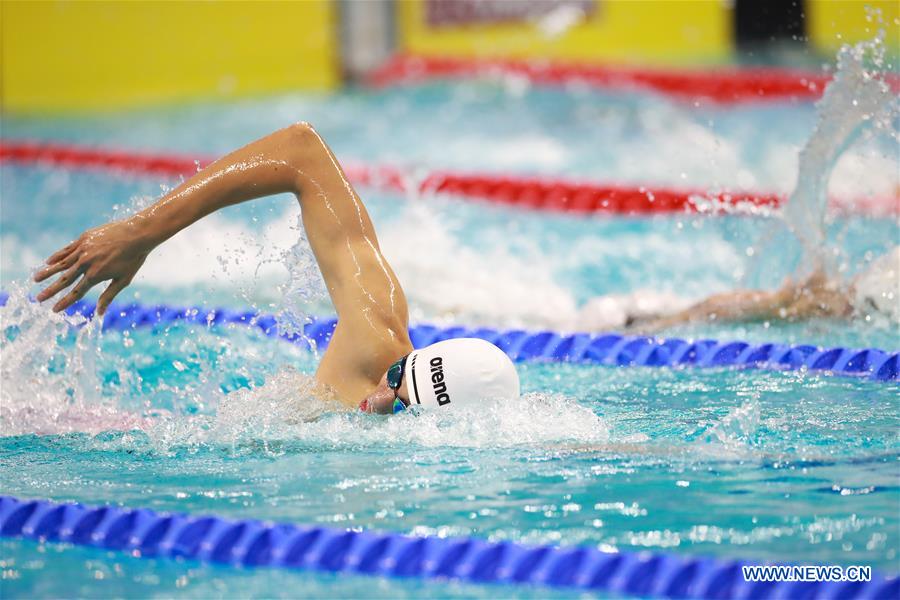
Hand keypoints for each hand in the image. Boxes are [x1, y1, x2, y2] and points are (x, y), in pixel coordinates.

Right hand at [33, 219, 152, 314]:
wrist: (137, 234)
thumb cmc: (133, 259)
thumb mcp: (123, 280)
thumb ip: (109, 295)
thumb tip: (99, 313)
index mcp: (95, 275)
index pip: (76, 292)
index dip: (64, 302)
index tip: (54, 310)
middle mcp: (86, 263)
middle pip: (64, 279)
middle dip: (50, 290)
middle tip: (38, 299)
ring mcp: (83, 250)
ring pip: (61, 263)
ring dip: (47, 272)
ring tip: (35, 279)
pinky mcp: (83, 239)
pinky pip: (66, 249)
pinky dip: (57, 256)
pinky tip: (48, 261)